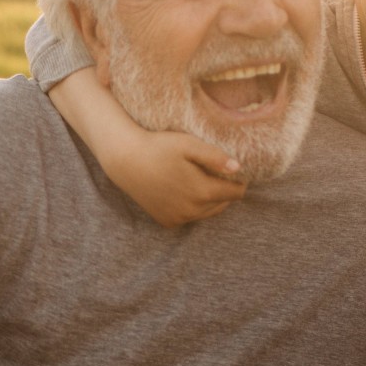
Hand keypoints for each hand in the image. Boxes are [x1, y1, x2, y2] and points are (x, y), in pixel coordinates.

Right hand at [104, 129, 246, 227]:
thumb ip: (215, 157)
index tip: (236, 171)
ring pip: (207, 212)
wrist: (125, 160)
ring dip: (210, 200)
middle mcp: (192, 211)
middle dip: (225, 191)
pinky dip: (193, 207)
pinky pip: (190, 217)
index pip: (236, 193)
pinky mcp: (166, 221)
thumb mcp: (189, 145)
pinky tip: (186, 191)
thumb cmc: (158, 147)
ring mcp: (178, 218)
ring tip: (203, 181)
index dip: (240, 181)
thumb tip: (238, 168)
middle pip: (223, 204)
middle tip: (219, 174)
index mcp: (202, 192)